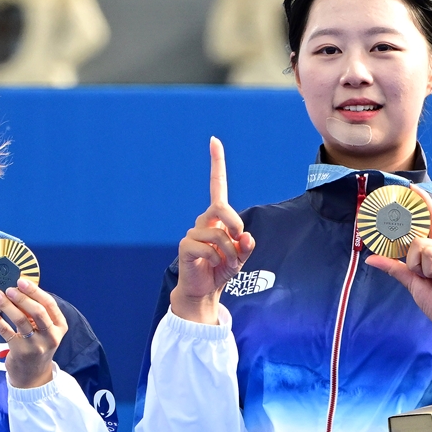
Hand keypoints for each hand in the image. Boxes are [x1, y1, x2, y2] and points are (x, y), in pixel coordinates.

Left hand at [0, 278, 66, 388]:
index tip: (21, 281)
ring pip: (21, 321)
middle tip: (9, 288)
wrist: (33, 374)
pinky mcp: (20, 351)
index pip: (49, 305)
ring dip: (7, 305)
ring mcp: (36, 345)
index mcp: (59, 327)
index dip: (35, 291)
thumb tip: (18, 288)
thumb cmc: (38, 345)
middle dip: (22, 297)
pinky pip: (6, 332)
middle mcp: (51, 336)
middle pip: (38, 312)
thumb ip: (37, 313)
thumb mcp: (45, 330)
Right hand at [170, 136, 254, 324]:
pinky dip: (216, 260)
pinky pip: (207, 249)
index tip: (214, 140)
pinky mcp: (186, 246)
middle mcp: (204, 220)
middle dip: (235, 225)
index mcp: (218, 218)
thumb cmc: (222, 270)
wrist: (204, 290)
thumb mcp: (240, 258)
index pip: (217, 186)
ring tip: (226, 263)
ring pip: (218, 234)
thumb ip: (246, 246)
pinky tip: (212, 265)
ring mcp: (193, 232)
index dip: (217, 164)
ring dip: (229, 252)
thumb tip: (246, 236)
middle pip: (222, 208)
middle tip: (239, 242)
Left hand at [367, 186, 431, 371]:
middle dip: (415, 262)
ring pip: (427, 249)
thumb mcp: (410, 280)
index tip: (412, 188)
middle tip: (426, 277)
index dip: (422, 204)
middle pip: (419, 241)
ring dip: (426, 269)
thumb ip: (393, 266)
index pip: (430, 221)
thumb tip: (370, 258)